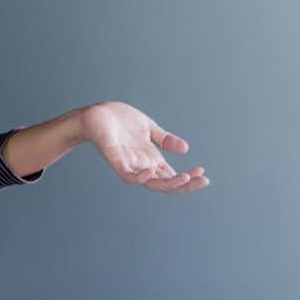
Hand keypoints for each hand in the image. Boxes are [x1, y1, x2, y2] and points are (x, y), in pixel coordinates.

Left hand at [79, 101, 209, 192]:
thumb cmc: (120, 121)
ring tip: (184, 177)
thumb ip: (165, 139)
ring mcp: (129, 164)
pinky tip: (150, 172)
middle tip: (203, 180)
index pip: (173, 176)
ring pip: (150, 182)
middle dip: (185, 184)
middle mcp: (142, 165)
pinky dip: (138, 177)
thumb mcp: (148, 128)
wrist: (96, 114)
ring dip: (167, 183)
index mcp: (152, 159)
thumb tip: (185, 149)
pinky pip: (127, 175)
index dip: (189, 178)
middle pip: (166, 183)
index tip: (203, 172)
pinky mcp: (115, 160)